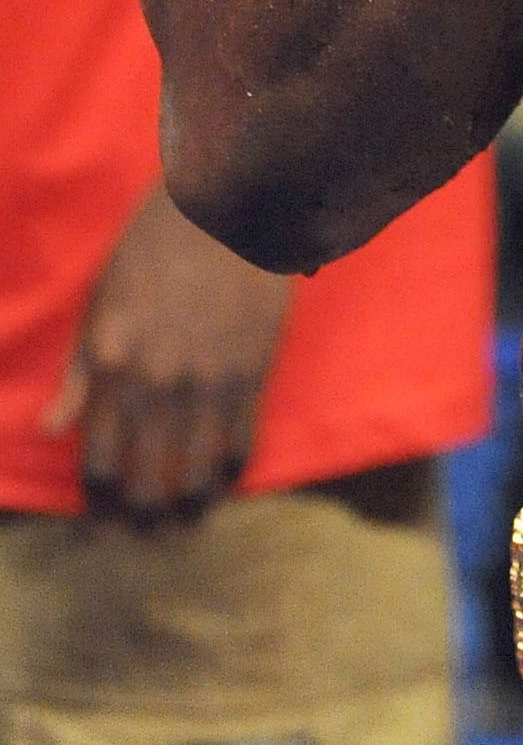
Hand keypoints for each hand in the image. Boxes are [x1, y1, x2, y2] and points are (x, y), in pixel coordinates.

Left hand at [43, 184, 292, 521]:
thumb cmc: (151, 248)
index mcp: (111, 371)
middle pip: (146, 483)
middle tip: (146, 536)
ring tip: (187, 524)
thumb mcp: (99, 303)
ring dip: (190, 510)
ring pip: (196, 474)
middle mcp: (156, 390)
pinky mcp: (250, 374)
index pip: (98, 464)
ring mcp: (206, 385)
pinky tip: (225, 481)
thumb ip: (78, 371)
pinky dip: (231, 470)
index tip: (103, 517)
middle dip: (143, 520)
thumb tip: (51, 429)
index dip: (98, 503)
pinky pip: (240, 442)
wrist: (226, 208)